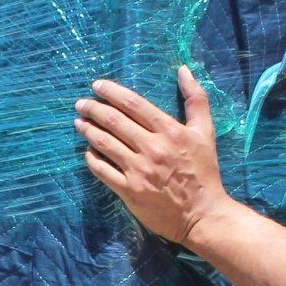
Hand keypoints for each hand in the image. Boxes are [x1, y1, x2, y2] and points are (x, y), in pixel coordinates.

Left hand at [76, 67, 234, 245]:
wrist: (203, 215)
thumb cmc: (204, 172)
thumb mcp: (206, 132)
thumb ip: (196, 99)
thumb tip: (183, 70)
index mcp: (170, 131)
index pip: (133, 104)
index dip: (112, 92)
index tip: (97, 86)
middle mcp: (152, 148)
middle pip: (114, 121)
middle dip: (93, 108)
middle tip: (81, 104)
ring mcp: (138, 170)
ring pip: (104, 143)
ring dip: (88, 130)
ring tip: (78, 122)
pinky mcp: (129, 191)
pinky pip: (102, 170)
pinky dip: (92, 158)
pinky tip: (88, 151)